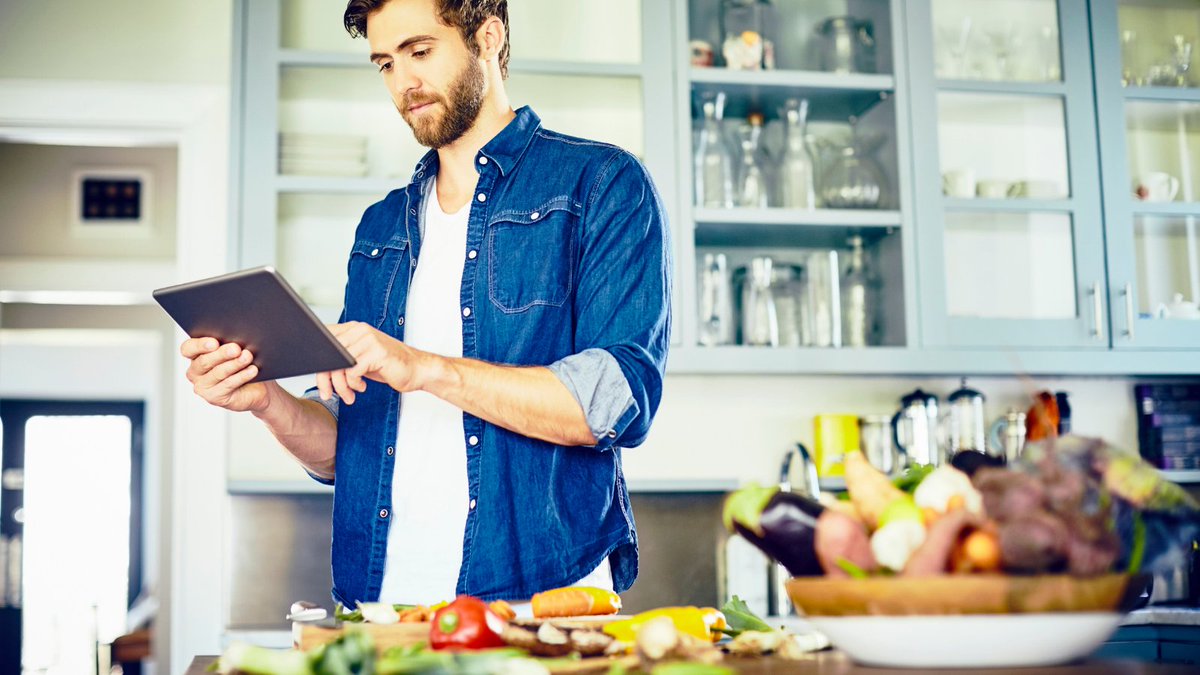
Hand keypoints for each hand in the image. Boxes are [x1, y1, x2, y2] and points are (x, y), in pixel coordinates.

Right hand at [182, 338, 268, 412]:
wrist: (255, 387)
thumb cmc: (241, 365)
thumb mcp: (234, 351)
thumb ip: (229, 345)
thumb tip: (235, 341)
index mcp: (195, 355)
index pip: (188, 348)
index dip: (200, 345)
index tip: (214, 343)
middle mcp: (195, 372)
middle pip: (204, 361)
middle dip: (222, 354)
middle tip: (236, 348)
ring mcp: (202, 386)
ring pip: (217, 373)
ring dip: (234, 364)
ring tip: (247, 357)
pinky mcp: (213, 397)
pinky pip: (228, 384)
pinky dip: (242, 376)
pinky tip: (252, 370)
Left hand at [316, 322, 430, 403]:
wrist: (417, 369)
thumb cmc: (388, 366)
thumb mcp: (360, 359)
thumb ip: (341, 357)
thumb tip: (317, 367)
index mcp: (354, 328)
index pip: (324, 340)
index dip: (316, 361)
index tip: (320, 379)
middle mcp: (359, 330)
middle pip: (328, 354)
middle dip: (325, 379)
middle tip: (328, 394)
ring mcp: (368, 340)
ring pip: (338, 365)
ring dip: (340, 386)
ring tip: (348, 395)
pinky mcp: (376, 353)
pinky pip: (352, 372)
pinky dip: (353, 384)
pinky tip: (362, 387)